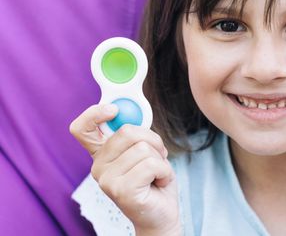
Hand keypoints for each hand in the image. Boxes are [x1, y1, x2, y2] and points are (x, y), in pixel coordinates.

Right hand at [70, 104, 180, 234]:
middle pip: (127, 131)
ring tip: (157, 174)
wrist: (160, 215)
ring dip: (160, 160)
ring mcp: (107, 179)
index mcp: (102, 153)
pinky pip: (151, 164)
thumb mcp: (145, 151)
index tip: (113, 110)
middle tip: (157, 156)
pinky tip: (159, 183)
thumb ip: (136, 133)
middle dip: (153, 140)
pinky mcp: (120, 190)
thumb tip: (136, 110)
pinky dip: (164, 171)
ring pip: (143, 148)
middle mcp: (98, 166)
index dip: (94, 114)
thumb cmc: (154, 181)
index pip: (82, 128)